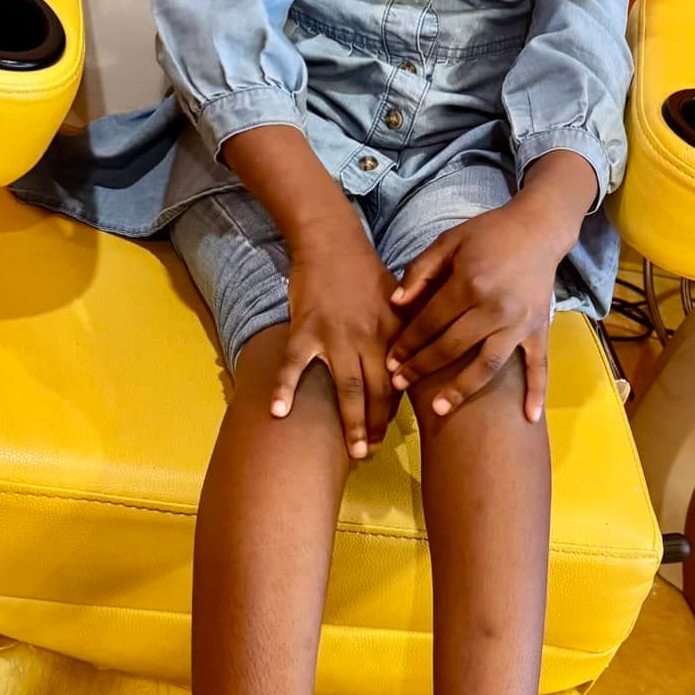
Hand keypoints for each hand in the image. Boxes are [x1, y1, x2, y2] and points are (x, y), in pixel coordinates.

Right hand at [273, 216, 400, 457]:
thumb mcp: (396, 297)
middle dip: (376, 425)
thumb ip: (404, 329)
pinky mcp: (306, 329)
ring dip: (351, 421)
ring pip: (347, 386)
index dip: (395, 410)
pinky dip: (285, 388)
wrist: (331, 240)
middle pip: (377, 390)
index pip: (398, 379)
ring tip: (353, 451)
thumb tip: (416, 360)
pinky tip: (278, 413)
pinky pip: (295, 364)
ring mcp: (336, 335)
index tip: (389, 435)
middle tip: (370, 453)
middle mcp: (368, 337)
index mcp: (392, 331)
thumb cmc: (364, 270)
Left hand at [386, 202, 565, 422]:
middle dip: (421, 368)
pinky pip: (539, 365)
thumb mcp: (449, 241)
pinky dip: (536, 392)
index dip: (407, 344)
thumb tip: (395, 303)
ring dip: (462, 389)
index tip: (390, 362)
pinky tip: (528, 418)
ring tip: (439, 409)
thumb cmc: (489, 233)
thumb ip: (420, 271)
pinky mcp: (539, 330)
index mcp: (470, 284)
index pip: (430, 323)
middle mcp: (495, 308)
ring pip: (487, 365)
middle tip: (399, 386)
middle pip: (451, 347)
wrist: (539, 228)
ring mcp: (519, 323)